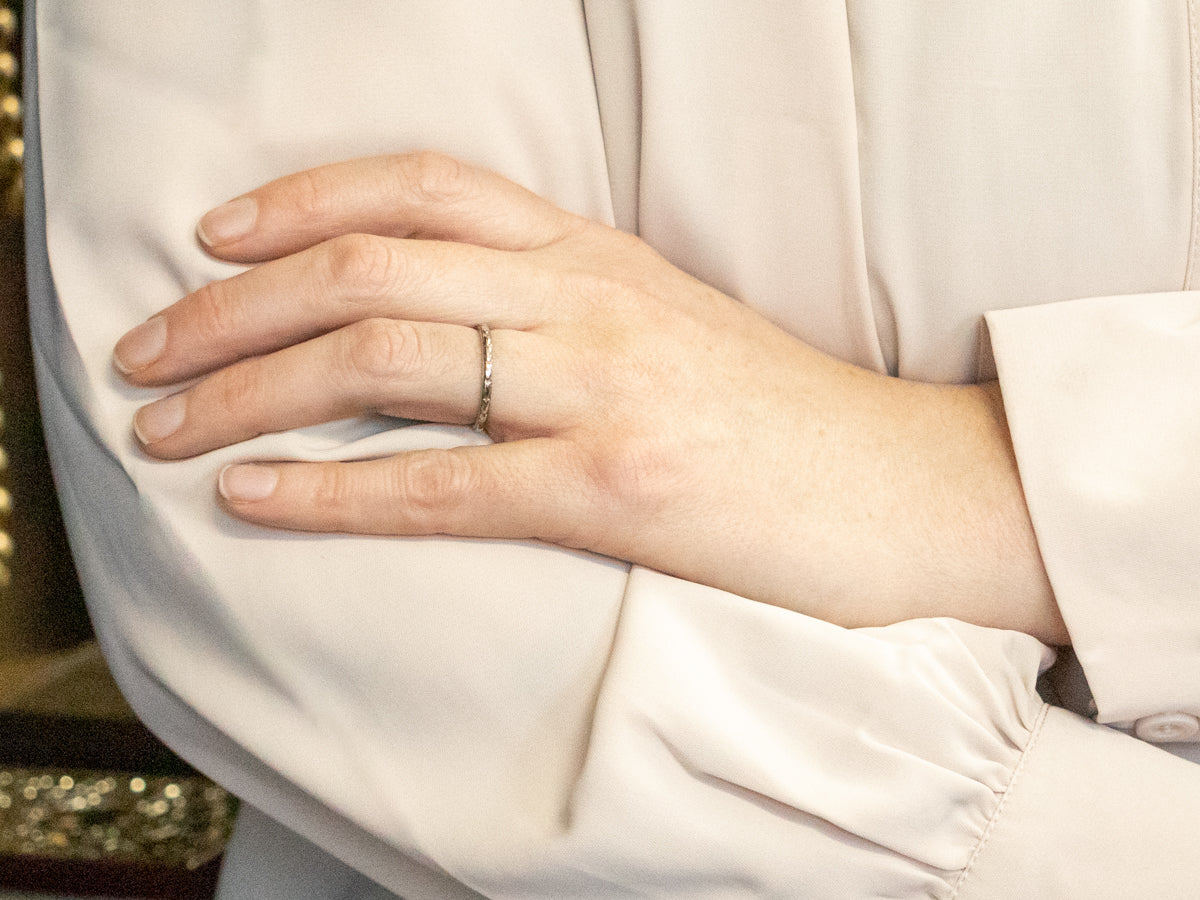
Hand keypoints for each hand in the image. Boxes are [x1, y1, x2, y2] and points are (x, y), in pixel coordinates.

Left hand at [114, 152, 1066, 642]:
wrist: (906, 490)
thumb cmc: (784, 421)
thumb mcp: (670, 327)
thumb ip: (566, 307)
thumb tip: (454, 324)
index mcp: (598, 256)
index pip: (425, 185)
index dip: (302, 199)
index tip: (217, 238)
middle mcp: (588, 301)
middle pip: (371, 265)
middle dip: (232, 306)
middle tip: (147, 351)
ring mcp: (601, 388)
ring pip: (384, 356)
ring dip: (250, 389)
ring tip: (166, 428)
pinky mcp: (616, 487)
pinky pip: (441, 481)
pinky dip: (330, 489)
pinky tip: (253, 495)